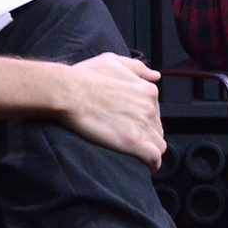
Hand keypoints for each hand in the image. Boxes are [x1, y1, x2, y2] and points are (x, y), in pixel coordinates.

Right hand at [57, 53, 166, 167]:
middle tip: (130, 139)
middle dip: (147, 135)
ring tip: (137, 155)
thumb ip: (137, 68)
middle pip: (157, 128)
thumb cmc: (85, 76)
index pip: (155, 112)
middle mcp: (150, 107)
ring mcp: (143, 125)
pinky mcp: (134, 142)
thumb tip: (155, 76)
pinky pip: (154, 158)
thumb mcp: (113, 61)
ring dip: (150, 150)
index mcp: (147, 90)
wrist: (69, 92)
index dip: (145, 120)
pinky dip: (152, 163)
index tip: (132, 125)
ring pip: (159, 144)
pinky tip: (145, 166)